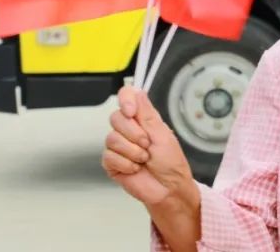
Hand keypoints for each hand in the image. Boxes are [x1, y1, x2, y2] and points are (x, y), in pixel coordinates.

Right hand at [102, 86, 198, 210]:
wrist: (168, 188)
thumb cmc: (171, 162)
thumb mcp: (162, 134)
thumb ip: (147, 114)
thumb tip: (138, 91)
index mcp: (143, 119)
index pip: (126, 98)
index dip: (125, 100)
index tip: (131, 112)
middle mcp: (129, 130)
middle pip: (116, 118)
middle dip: (133, 133)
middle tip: (147, 145)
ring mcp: (119, 146)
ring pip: (111, 138)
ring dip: (132, 151)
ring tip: (144, 159)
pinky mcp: (112, 162)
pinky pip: (109, 156)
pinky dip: (126, 163)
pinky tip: (135, 168)